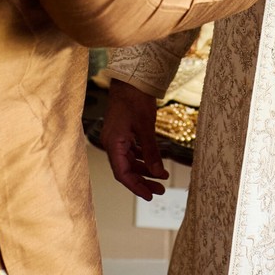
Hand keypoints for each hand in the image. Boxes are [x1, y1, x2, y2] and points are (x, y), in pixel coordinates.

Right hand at [101, 80, 168, 199]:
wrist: (130, 78)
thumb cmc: (135, 99)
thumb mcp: (146, 127)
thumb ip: (151, 152)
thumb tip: (158, 173)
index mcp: (114, 143)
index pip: (122, 174)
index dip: (136, 186)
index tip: (150, 196)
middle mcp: (112, 143)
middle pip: (126, 170)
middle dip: (143, 181)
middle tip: (160, 190)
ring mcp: (117, 137)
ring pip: (130, 161)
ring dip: (144, 170)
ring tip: (162, 177)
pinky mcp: (122, 132)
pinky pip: (131, 151)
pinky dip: (143, 158)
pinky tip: (155, 162)